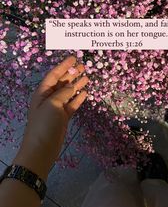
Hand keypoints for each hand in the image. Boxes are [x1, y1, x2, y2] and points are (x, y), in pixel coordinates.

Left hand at [13, 56, 88, 178]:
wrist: (41, 149)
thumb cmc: (44, 124)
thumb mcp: (53, 104)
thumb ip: (63, 93)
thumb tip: (72, 86)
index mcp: (42, 92)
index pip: (54, 74)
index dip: (63, 65)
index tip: (74, 57)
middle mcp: (49, 98)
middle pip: (61, 82)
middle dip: (71, 74)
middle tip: (83, 66)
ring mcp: (56, 108)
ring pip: (68, 93)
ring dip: (77, 84)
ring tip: (87, 77)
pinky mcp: (63, 118)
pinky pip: (72, 104)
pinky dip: (78, 98)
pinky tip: (85, 93)